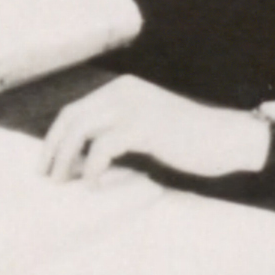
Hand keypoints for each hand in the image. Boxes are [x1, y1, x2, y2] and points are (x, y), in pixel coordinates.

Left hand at [41, 76, 274, 189]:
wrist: (228, 139)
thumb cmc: (191, 140)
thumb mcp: (148, 126)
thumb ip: (119, 131)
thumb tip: (79, 157)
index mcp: (123, 89)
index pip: (74, 110)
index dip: (55, 138)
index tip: (47, 163)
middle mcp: (124, 91)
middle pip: (71, 118)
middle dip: (52, 149)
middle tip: (46, 176)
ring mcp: (134, 107)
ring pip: (80, 130)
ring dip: (65, 159)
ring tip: (63, 182)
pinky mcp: (143, 127)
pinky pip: (102, 148)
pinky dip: (92, 169)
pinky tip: (94, 185)